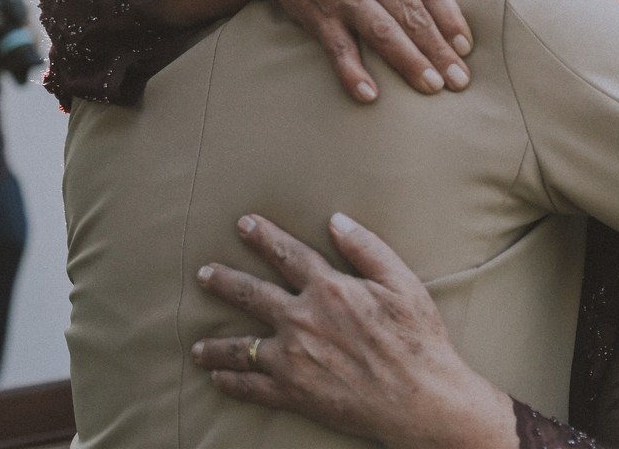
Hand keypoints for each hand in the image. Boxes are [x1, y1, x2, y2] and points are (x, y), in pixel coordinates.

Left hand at [192, 213, 513, 448]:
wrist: (420, 398)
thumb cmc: (418, 339)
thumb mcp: (402, 282)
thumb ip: (367, 248)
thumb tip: (336, 220)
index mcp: (329, 289)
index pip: (287, 253)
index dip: (264, 236)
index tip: (244, 224)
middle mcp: (303, 319)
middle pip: (252, 294)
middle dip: (224, 282)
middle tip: (204, 274)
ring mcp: (294, 358)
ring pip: (242, 346)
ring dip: (217, 343)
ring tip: (197, 344)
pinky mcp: (294, 393)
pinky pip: (252, 386)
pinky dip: (232, 381)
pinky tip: (218, 378)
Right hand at [249, 0, 492, 101]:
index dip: (450, 17)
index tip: (468, 45)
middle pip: (412, 13)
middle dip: (438, 49)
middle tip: (461, 80)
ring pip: (382, 31)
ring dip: (408, 61)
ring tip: (432, 87)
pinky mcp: (316, 13)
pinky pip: (338, 47)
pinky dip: (352, 71)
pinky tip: (370, 95)